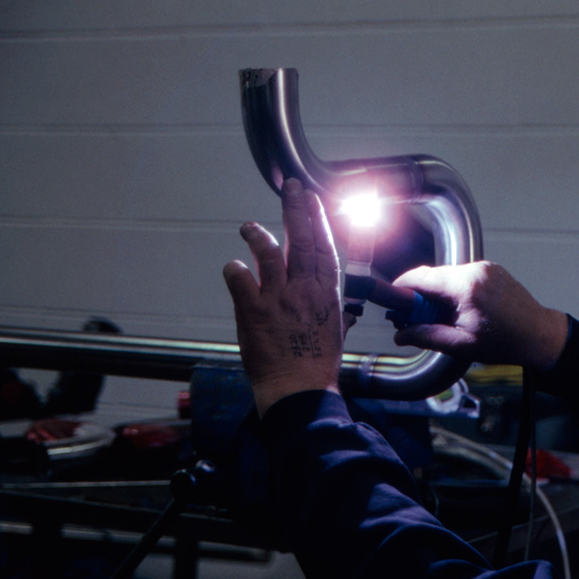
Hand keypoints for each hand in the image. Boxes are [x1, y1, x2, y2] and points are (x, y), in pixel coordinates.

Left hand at [223, 179, 345, 416]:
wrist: (298, 390)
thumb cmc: (316, 366)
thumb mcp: (335, 334)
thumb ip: (336, 315)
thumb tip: (344, 312)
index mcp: (326, 296)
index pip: (324, 248)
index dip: (318, 221)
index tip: (312, 201)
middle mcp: (304, 291)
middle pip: (300, 240)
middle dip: (295, 210)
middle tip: (290, 188)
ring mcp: (278, 299)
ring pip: (268, 253)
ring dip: (258, 235)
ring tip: (249, 227)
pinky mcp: (253, 311)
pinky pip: (240, 279)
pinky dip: (235, 269)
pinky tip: (233, 265)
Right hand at [391, 261, 568, 370]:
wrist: (540, 336)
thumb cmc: (506, 343)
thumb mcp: (462, 345)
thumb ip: (428, 337)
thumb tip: (401, 336)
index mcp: (466, 287)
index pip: (421, 277)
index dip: (402, 288)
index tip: (394, 301)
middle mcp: (475, 271)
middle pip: (433, 276)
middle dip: (421, 296)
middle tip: (416, 319)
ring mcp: (486, 268)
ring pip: (448, 276)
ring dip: (439, 294)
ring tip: (444, 319)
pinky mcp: (492, 270)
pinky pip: (463, 276)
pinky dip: (455, 290)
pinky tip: (460, 310)